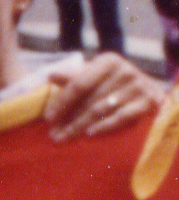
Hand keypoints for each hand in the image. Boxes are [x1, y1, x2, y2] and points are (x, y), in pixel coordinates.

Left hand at [47, 51, 164, 140]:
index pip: (79, 84)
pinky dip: (105, 126)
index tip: (48, 117)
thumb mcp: (96, 76)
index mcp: (108, 61)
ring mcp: (139, 86)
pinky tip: (90, 134)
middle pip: (89, 100)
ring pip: (102, 110)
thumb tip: (51, 76)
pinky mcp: (150, 102)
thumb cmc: (115, 82)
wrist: (151, 89)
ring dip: (81, 126)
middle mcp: (125, 71)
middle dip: (69, 119)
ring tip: (65, 137)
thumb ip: (75, 77)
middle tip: (54, 134)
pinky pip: (122, 117)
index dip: (62, 101)